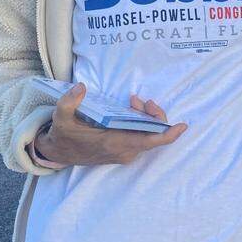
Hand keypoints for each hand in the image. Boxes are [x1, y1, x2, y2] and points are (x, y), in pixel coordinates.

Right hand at [38, 84, 187, 165]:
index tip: (182, 125)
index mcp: (113, 143)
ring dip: (146, 118)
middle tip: (140, 100)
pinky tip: (131, 110)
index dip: (168, 135)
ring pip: (147, 136)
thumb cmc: (63, 136)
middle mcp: (123, 151)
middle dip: (154, 115)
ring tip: (134, 102)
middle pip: (153, 136)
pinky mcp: (123, 152)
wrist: (59, 153)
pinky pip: (141, 138)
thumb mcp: (61, 118)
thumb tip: (81, 87)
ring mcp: (125, 153)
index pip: (149, 142)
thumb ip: (69, 102)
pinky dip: (141, 123)